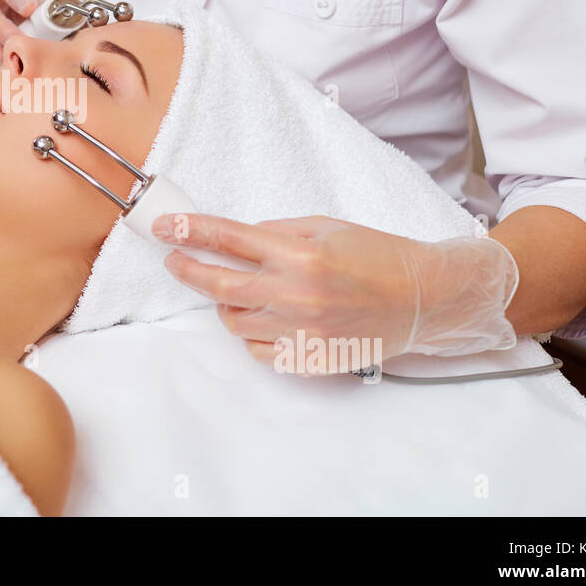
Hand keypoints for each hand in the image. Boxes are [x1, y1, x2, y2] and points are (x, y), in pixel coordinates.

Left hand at [152, 213, 519, 374]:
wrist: (421, 299)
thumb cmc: (376, 256)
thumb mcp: (325, 227)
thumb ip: (277, 233)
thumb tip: (233, 239)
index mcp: (300, 255)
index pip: (228, 239)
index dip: (191, 232)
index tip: (164, 227)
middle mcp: (295, 295)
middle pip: (218, 284)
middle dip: (188, 269)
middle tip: (175, 260)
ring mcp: (299, 331)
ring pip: (233, 320)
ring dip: (229, 302)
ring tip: (248, 289)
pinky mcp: (306, 359)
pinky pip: (256, 349)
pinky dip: (253, 332)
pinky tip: (270, 316)